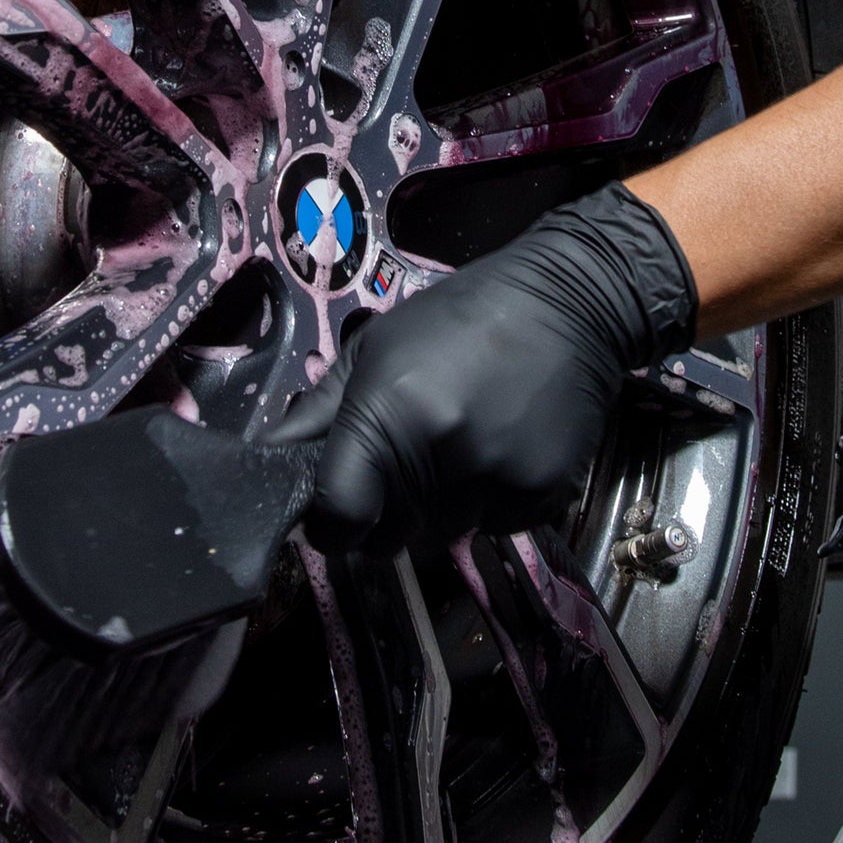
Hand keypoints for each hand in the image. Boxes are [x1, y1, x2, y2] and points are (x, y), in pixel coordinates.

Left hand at [269, 182, 695, 553]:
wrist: (572, 302)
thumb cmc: (461, 318)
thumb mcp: (378, 347)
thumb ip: (323, 411)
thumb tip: (271, 453)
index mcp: (389, 414)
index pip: (340, 515)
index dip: (330, 527)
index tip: (337, 516)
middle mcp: (441, 455)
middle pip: (391, 540)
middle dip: (388, 518)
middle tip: (408, 469)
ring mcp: (496, 479)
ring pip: (444, 536)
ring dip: (441, 510)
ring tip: (461, 451)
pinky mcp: (543, 493)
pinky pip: (495, 527)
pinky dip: (491, 505)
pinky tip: (502, 452)